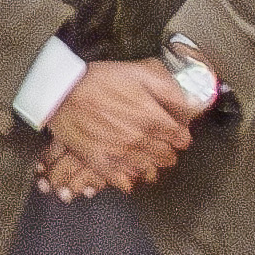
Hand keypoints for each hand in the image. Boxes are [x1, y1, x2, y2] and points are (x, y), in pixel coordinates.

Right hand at [39, 54, 193, 197]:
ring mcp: (120, 154)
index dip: (180, 134)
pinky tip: (127, 169)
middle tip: (159, 142)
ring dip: (150, 164)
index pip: (182, 139)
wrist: (61, 91)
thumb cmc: (99, 79)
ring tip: (143, 155)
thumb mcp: (141, 72)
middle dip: (167, 149)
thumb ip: (171, 90)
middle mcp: (140, 140)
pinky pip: (123, 181)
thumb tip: (193, 105)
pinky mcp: (100, 163)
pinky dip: (129, 178)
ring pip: (148, 171)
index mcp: (153, 118)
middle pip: (167, 157)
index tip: (174, 131)